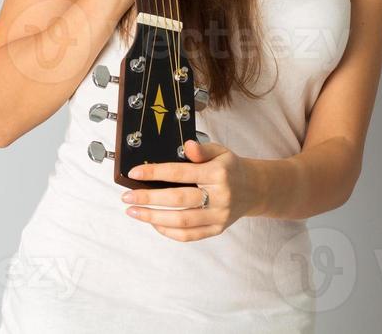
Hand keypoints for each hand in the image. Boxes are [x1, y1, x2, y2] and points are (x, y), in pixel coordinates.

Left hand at [120, 140, 260, 240]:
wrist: (254, 189)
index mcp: (218, 173)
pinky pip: (189, 235)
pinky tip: (154, 223)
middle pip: (178, 200)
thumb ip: (202, 149)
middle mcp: (219, 196)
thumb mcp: (220, 151)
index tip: (135, 172)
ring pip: (181, 221)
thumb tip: (187, 145)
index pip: (181, 173)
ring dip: (153, 217)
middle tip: (127, 197)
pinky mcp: (216, 230)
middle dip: (148, 199)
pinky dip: (168, 231)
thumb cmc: (230, 168)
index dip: (155, 172)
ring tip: (134, 211)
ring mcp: (218, 216)